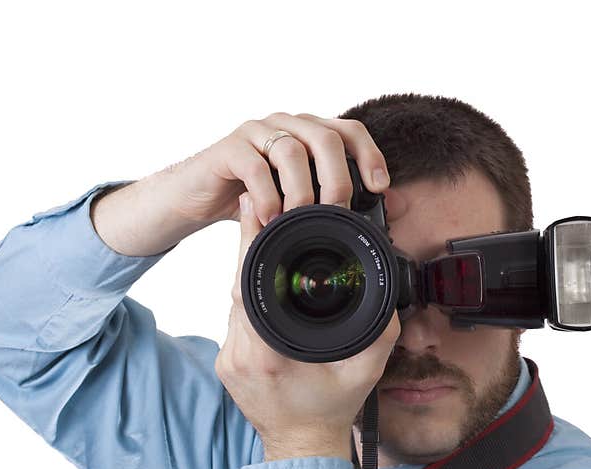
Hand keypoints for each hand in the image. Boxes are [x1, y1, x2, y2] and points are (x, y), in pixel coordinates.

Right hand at [164, 111, 390, 225]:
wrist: (198, 198)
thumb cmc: (252, 199)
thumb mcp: (298, 201)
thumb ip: (336, 199)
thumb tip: (392, 205)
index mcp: (307, 133)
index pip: (349, 131)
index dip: (369, 155)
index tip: (379, 187)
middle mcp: (285, 125)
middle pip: (325, 138)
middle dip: (338, 178)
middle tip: (337, 212)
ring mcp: (256, 133)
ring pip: (291, 151)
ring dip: (301, 191)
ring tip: (300, 221)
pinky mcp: (228, 149)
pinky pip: (254, 167)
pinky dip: (267, 196)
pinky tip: (270, 219)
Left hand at [214, 193, 400, 462]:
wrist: (302, 450)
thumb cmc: (332, 411)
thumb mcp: (366, 369)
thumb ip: (380, 328)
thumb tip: (386, 291)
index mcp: (268, 353)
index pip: (251, 282)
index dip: (252, 241)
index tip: (256, 207)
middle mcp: (240, 353)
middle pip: (237, 284)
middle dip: (249, 245)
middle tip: (258, 208)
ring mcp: (228, 359)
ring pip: (233, 300)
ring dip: (248, 270)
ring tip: (262, 237)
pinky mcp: (226, 362)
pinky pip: (234, 318)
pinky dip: (248, 296)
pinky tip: (262, 280)